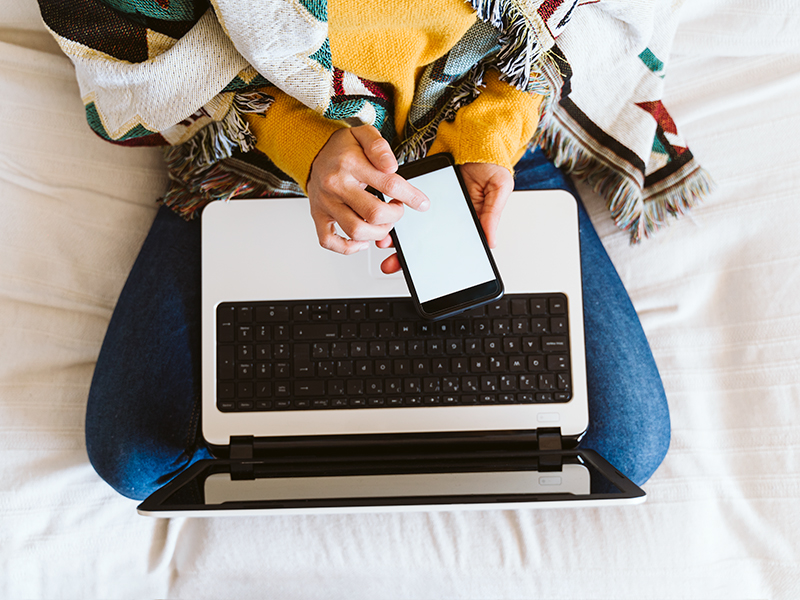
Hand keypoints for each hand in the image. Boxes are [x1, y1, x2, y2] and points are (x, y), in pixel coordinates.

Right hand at [307, 125, 429, 253]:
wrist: (312, 152)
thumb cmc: (342, 148)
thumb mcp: (364, 134)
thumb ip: (379, 147)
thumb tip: (391, 166)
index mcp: (350, 164)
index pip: (389, 184)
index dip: (411, 196)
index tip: (421, 202)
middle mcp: (336, 185)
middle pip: (374, 213)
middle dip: (395, 215)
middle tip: (397, 208)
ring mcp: (326, 203)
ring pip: (356, 231)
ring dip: (378, 233)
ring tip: (383, 223)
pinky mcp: (318, 216)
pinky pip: (329, 241)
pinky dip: (348, 247)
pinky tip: (361, 240)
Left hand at [377, 161, 512, 273]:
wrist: (476, 135)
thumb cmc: (490, 162)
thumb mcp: (498, 187)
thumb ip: (492, 214)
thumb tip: (490, 241)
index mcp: (464, 220)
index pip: (444, 245)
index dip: (430, 258)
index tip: (417, 270)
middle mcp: (443, 215)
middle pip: (422, 240)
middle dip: (406, 253)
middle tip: (391, 262)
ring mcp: (429, 203)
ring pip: (409, 224)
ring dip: (396, 234)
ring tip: (385, 242)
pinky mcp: (418, 188)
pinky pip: (403, 201)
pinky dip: (393, 209)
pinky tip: (384, 216)